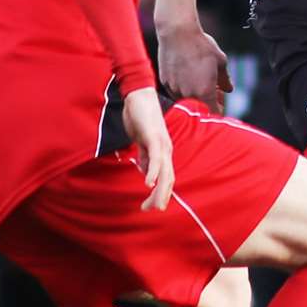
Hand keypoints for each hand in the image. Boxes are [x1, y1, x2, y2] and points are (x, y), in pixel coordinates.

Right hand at [122, 87, 175, 210]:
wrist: (138, 96)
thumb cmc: (139, 118)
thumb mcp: (141, 142)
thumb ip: (144, 156)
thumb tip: (145, 172)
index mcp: (163, 152)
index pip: (166, 177)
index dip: (161, 193)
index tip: (152, 206)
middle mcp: (166, 150)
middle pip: (169, 179)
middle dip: (162, 196)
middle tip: (153, 210)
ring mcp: (161, 144)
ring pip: (164, 172)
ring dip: (159, 190)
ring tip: (153, 203)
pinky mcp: (153, 137)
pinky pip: (155, 158)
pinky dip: (152, 172)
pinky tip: (148, 183)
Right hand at [156, 24, 233, 111]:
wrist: (178, 33)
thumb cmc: (201, 46)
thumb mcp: (220, 61)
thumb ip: (225, 79)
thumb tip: (228, 89)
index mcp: (205, 93)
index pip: (213, 113)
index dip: (219, 109)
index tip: (221, 102)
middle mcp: (188, 95)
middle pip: (199, 108)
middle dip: (208, 101)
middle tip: (214, 89)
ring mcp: (175, 90)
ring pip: (187, 100)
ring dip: (194, 95)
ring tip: (200, 78)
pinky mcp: (165, 83)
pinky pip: (176, 91)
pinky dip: (183, 87)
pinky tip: (187, 74)